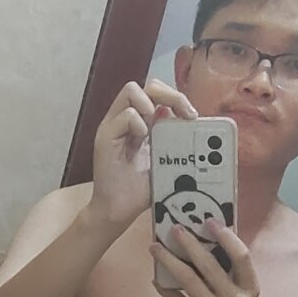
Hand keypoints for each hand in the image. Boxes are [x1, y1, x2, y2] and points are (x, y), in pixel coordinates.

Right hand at [89, 79, 197, 237]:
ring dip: (150, 103)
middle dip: (169, 94)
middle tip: (184, 113)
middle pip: (146, 85)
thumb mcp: (165, 161)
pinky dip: (137, 123)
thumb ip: (174, 141)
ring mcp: (114, 127)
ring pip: (131, 91)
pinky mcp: (105, 138)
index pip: (157, 93)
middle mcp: (125, 120)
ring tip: (156, 125)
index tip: (192, 116)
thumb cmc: (139, 190)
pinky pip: (124, 116)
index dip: (176, 97)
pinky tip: (142, 140)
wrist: (119, 211)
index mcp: (141, 123)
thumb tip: (189, 122)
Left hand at [151, 222, 258, 296]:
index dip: (226, 237)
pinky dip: (162, 286)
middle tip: (175, 228)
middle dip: (190, 243)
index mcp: (249, 289)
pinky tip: (155, 277)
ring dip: (169, 260)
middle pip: (210, 264)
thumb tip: (201, 238)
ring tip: (154, 247)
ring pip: (188, 278)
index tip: (209, 221)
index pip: (242, 256)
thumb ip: (226, 273)